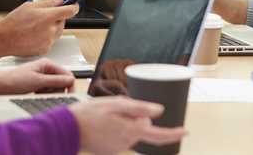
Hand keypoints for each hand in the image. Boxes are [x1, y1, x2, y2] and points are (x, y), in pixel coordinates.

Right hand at [0, 0, 79, 55]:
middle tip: (44, 17)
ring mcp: (49, 41)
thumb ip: (48, 3)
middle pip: (63, 21)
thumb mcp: (30, 6)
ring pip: (57, 32)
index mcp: (48, 17)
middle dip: (57, 18)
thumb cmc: (13, 23)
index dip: (74, 7)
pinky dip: (46, 37)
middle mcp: (50, 30)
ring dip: (52, 28)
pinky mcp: (45, 49)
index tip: (74, 6)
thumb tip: (60, 0)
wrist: (3, 40)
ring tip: (36, 27)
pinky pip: (51, 41)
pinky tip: (34, 35)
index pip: (70, 11)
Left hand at [0, 58, 74, 94]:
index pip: (67, 74)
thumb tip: (71, 80)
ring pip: (55, 87)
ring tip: (39, 94)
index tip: (70, 95)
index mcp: (47, 64)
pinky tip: (36, 95)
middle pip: (62, 81)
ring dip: (50, 93)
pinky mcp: (37, 84)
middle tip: (49, 95)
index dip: (69, 85)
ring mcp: (41, 77)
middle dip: (58, 90)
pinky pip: (47, 91)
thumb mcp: (38, 81)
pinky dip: (44, 95)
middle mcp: (46, 69)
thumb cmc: (14, 80)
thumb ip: (56, 81)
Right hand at [71, 96, 187, 154]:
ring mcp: (117, 149)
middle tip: (118, 109)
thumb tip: (159, 111)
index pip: (159, 135)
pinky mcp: (109, 151)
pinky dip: (116, 130)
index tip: (185, 131)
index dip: (174, 134)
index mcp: (131, 131)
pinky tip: (102, 125)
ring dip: (125, 123)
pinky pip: (119, 138)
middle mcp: (127, 143)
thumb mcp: (116, 104)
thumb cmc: (89, 114)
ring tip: (106, 116)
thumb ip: (140, 108)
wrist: (67, 130)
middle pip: (142, 129)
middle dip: (137, 118)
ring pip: (130, 133)